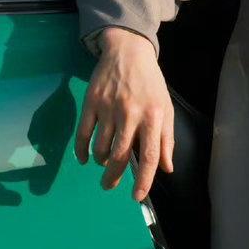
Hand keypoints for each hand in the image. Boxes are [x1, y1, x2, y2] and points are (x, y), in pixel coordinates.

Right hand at [75, 27, 174, 200]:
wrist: (128, 52)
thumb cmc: (151, 84)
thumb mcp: (166, 108)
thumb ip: (166, 139)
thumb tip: (166, 168)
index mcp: (153, 117)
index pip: (149, 155)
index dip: (144, 180)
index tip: (137, 196)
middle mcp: (131, 114)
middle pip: (121, 156)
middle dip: (114, 177)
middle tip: (110, 186)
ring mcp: (109, 108)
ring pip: (101, 147)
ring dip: (102, 161)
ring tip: (105, 163)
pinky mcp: (91, 103)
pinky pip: (83, 134)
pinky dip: (82, 150)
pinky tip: (85, 158)